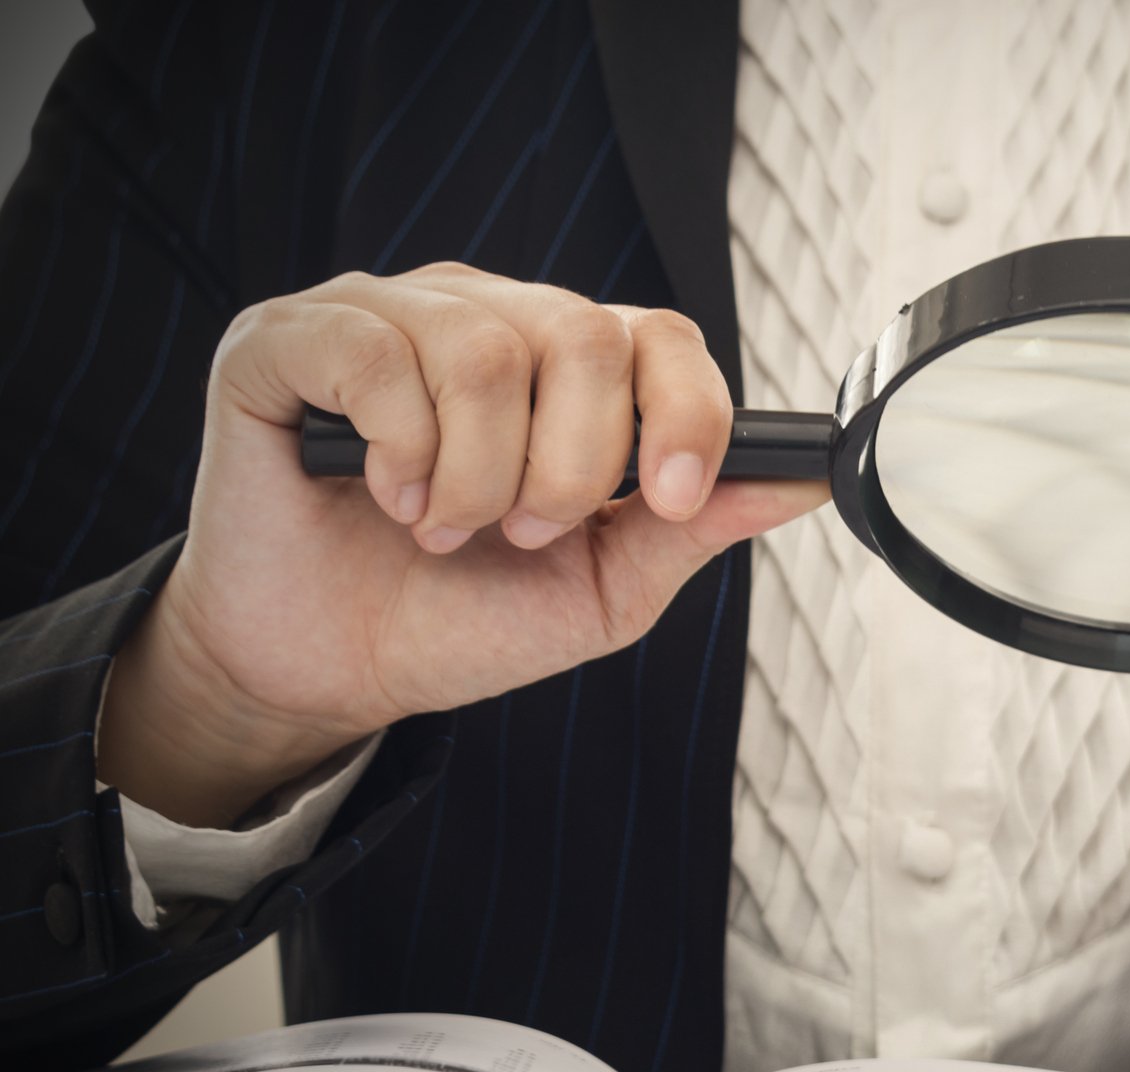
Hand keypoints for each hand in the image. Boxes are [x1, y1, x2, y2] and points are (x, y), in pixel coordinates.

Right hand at [99, 262, 828, 825]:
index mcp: (570, 370)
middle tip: (520, 534)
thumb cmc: (464, 618)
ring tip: (443, 529)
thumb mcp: (604, 587)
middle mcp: (488, 318)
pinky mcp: (292, 335)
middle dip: (567, 469)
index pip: (662, 336)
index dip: (684, 412)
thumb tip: (808, 480)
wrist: (333, 669)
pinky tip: (382, 495)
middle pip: (583, 337)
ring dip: (477, 477)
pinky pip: (375, 352)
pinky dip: (396, 450)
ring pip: (484, 349)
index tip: (667, 496)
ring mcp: (390, 315)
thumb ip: (696, 523)